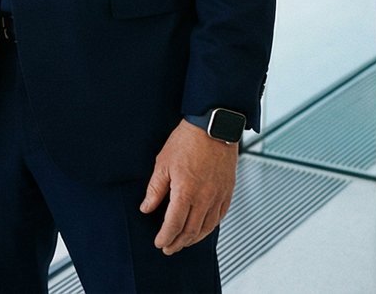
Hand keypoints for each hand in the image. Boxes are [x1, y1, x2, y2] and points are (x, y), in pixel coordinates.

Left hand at [139, 119, 237, 253]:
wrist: (213, 126)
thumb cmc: (187, 140)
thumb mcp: (163, 162)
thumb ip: (155, 189)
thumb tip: (147, 208)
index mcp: (186, 191)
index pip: (174, 224)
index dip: (165, 237)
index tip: (159, 243)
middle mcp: (204, 197)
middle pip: (191, 231)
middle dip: (178, 243)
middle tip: (169, 248)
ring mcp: (218, 195)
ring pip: (207, 227)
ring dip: (194, 239)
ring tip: (184, 242)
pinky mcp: (228, 191)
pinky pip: (220, 216)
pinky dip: (210, 227)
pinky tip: (203, 228)